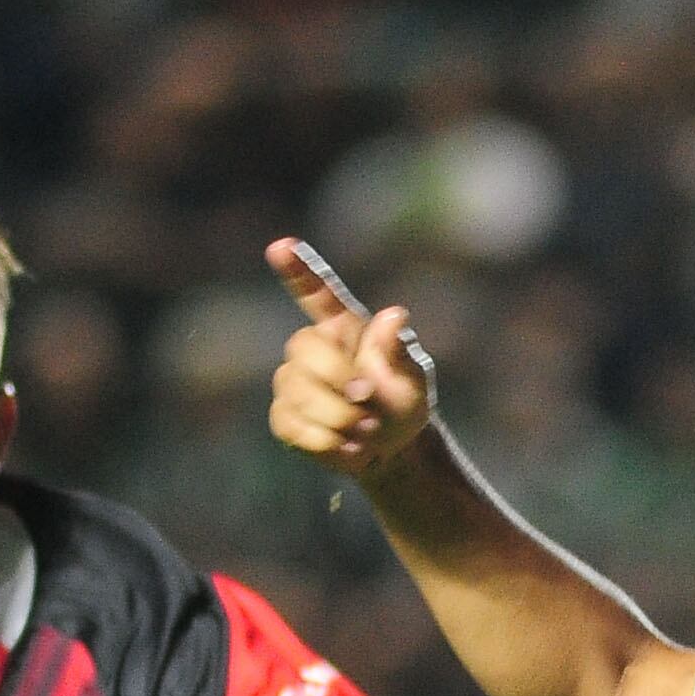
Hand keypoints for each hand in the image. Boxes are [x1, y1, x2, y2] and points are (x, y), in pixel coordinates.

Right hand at [265, 238, 436, 477]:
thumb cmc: (404, 404)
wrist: (392, 449)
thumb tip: (394, 317)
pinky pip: (292, 426)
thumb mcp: (413, 379)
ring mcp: (292, 381)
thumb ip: (399, 352)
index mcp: (344, 328)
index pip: (317, 293)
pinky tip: (351, 447)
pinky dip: (327, 443)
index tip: (281, 247)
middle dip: (338, 379)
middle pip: (302, 348)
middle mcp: (312, 349)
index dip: (299, 270)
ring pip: (297, 392)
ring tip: (369, 430)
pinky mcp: (285, 416)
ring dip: (340, 418)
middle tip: (369, 402)